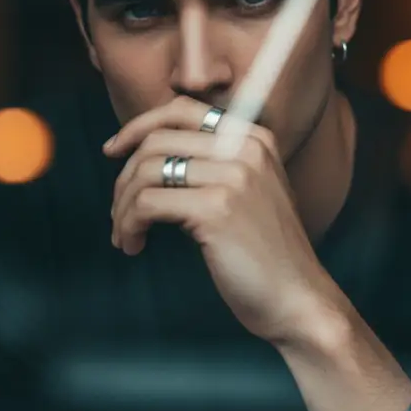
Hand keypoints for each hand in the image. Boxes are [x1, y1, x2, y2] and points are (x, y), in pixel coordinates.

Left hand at [104, 96, 342, 344]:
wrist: (298, 300)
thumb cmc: (266, 256)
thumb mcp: (249, 195)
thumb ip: (213, 167)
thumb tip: (146, 158)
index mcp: (254, 139)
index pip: (181, 110)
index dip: (138, 126)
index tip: (113, 151)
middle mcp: (246, 149)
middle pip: (157, 141)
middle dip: (125, 178)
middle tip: (119, 213)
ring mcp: (233, 176)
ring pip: (146, 172)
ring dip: (123, 207)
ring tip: (125, 235)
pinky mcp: (216, 209)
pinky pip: (147, 203)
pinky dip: (129, 224)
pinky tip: (135, 245)